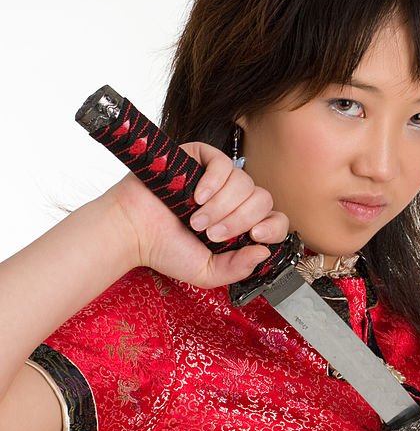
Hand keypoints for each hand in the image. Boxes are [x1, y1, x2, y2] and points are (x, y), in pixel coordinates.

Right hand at [101, 141, 288, 287]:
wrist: (132, 233)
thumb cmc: (165, 249)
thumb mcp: (207, 272)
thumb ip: (238, 269)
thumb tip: (264, 252)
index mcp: (241, 224)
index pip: (276, 220)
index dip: (273, 227)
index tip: (256, 236)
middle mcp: (235, 200)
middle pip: (263, 200)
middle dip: (239, 220)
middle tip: (211, 234)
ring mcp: (220, 178)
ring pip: (245, 183)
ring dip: (222, 206)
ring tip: (196, 219)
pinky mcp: (202, 158)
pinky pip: (225, 163)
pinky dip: (214, 182)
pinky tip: (198, 196)